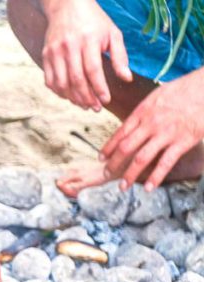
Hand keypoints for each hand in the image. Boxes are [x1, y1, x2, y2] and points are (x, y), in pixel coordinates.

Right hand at [42, 0, 131, 109]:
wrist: (67, 5)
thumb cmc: (94, 21)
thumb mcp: (112, 33)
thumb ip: (120, 56)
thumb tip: (126, 78)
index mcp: (88, 40)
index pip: (93, 70)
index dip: (99, 88)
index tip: (106, 100)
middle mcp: (69, 46)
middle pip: (76, 80)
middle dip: (87, 97)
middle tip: (95, 108)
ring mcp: (54, 52)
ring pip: (61, 83)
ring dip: (73, 98)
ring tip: (84, 104)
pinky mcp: (45, 56)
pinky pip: (50, 81)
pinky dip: (59, 92)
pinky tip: (70, 96)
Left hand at [99, 69, 203, 189]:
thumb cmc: (185, 89)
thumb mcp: (158, 95)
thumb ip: (144, 111)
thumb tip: (132, 124)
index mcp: (143, 111)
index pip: (120, 133)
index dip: (108, 148)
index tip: (101, 158)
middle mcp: (151, 124)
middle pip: (125, 148)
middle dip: (113, 164)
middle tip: (106, 175)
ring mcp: (166, 133)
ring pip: (141, 158)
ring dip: (129, 175)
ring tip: (123, 187)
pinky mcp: (183, 141)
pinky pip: (165, 162)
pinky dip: (156, 177)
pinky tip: (148, 188)